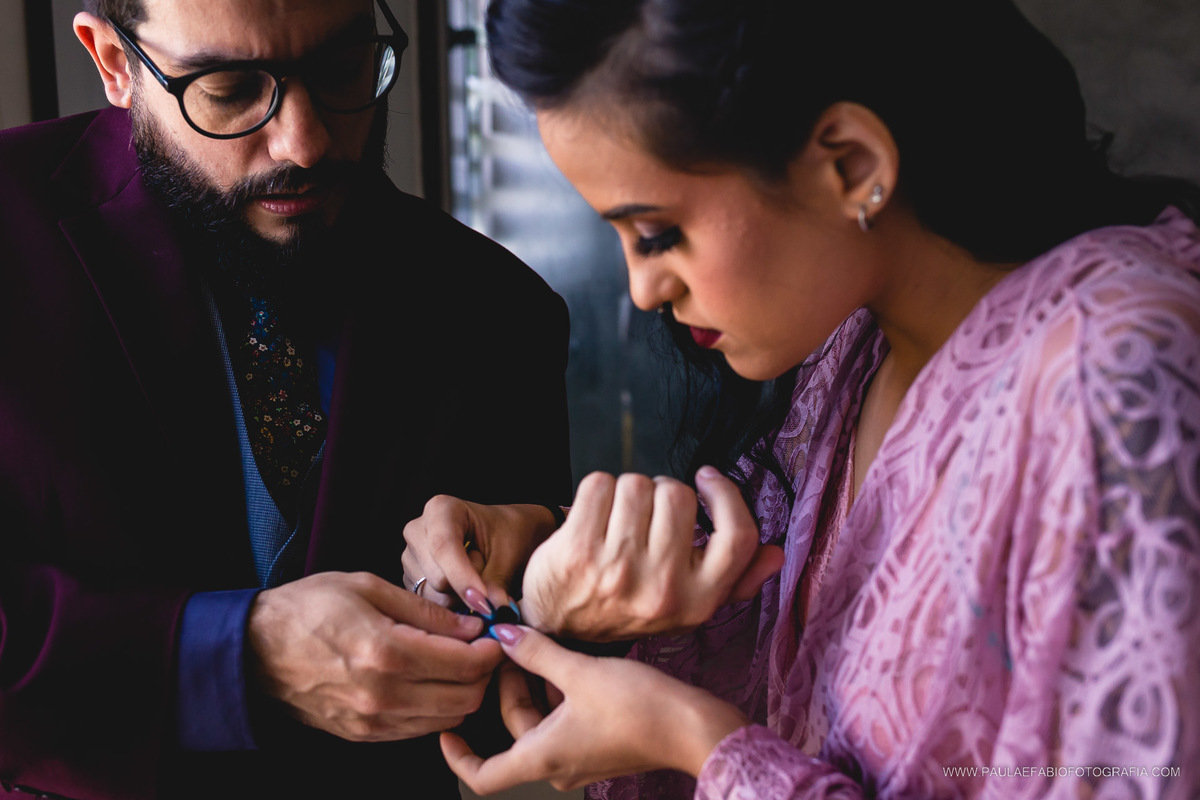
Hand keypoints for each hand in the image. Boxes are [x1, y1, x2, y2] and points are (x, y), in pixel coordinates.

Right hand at [246, 571, 503, 741]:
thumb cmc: (307, 608)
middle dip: (485, 673)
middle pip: (465, 698)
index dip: (492, 648)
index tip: (495, 632)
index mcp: (386, 652)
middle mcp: (383, 695)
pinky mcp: (364, 734)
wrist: (254, 650)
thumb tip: (471, 625)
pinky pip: (420, 729)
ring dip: (465, 693)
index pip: (466, 663)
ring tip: (462, 662)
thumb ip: (426, 611)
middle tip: (485, 647)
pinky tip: (433, 681)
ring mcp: (373, 720)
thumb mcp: (368, 588)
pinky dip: (438, 708)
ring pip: (447, 719)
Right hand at [402, 497, 559, 613]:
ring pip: (432, 595)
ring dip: (460, 596)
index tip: (485, 603)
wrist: (508, 535)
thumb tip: (495, 612)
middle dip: (466, 586)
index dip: (463, 578)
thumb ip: (498, 583)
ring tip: (476, 573)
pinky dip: (452, 602)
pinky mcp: (411, 578)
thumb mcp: (510, 554)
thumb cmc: (510, 536)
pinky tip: (463, 584)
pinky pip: (429, 604)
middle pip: (436, 577)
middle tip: (488, 570)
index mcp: (441, 509)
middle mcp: (417, 530)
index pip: (444, 548)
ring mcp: (410, 555)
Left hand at [441, 625, 748, 792]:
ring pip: (540, 723)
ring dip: (536, 687)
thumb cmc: (637, 706)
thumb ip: (537, 654)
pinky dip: (559, 694)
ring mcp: (580, 758)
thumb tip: (504, 635)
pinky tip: (568, 662)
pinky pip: (564, 722)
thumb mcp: (579, 672)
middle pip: (514, 730)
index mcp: (542, 757)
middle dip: (508, 689)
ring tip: (539, 647)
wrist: (693, 726)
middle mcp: (557, 766)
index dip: (457, 754)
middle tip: (509, 647)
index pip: (483, 775)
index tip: (446, 727)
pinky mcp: (600, 746)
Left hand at [519, 467, 783, 640]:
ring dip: (627, 491)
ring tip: (618, 520)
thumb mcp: (687, 606)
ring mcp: (618, 569)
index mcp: (697, 601)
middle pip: (678, 495)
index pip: (737, 535)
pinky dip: (597, 490)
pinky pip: (600, 484)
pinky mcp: (578, 549)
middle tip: (645, 516)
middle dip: (661, 493)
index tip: (708, 481)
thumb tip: (776, 554)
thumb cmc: (627, 607)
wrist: (558, 627)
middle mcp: (661, 589)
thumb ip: (735, 579)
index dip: (726, 496)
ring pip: (638, 484)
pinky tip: (592, 516)